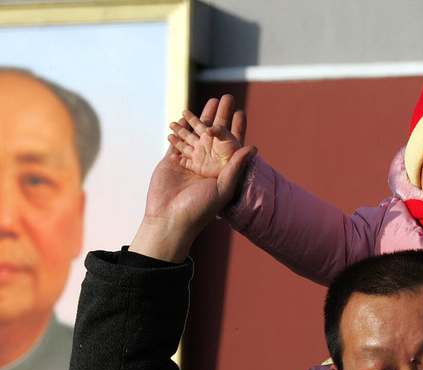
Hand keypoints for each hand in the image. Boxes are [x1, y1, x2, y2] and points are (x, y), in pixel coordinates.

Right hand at [130, 97, 255, 261]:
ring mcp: (188, 163)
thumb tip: (254, 148)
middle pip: (214, 135)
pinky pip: (177, 142)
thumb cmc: (199, 210)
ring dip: (200, 118)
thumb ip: (236, 168)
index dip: (236, 128)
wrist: (169, 221)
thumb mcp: (222, 189)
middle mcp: (206, 166)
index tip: (241, 111)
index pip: (231, 145)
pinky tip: (184, 115)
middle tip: (226, 97)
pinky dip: (180, 129)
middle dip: (219, 116)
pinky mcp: (171, 162)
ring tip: (208, 101)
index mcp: (220, 172)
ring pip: (195, 135)